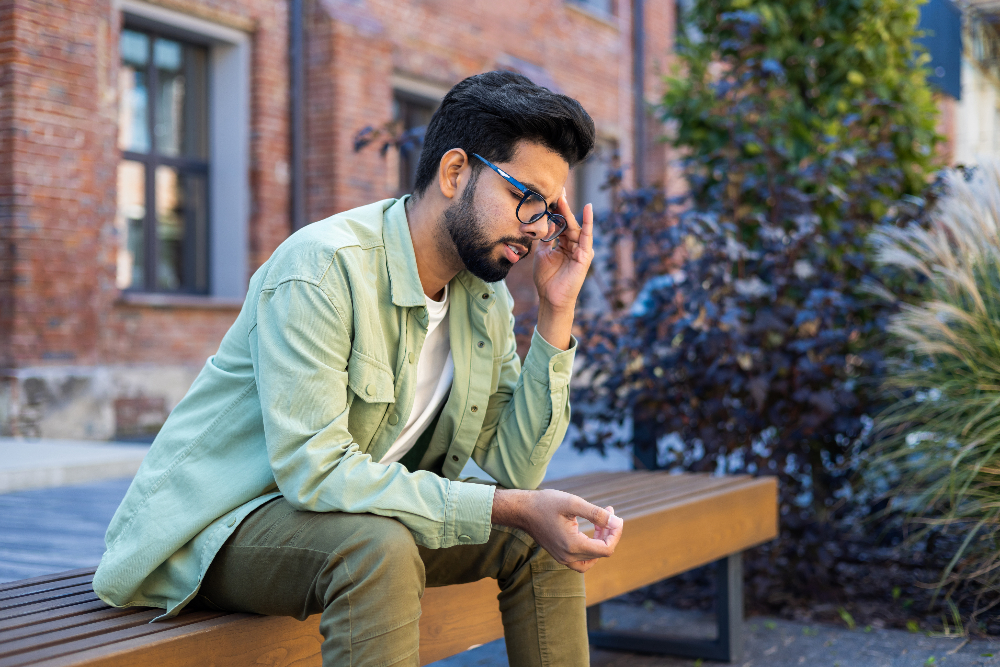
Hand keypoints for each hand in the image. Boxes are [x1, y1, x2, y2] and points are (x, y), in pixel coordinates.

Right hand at [492, 488, 623, 572]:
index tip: (615, 515)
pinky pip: (582, 561)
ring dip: (601, 541)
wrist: (522, 510)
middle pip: (601, 553)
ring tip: (601, 522)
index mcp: (573, 546)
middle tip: (607, 511)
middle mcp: (568, 557)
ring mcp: (563, 559)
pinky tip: (591, 532)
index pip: (607, 549)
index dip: (616, 533)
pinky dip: (591, 549)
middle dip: (609, 532)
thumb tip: (616, 522)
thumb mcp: (572, 503)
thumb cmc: (545, 504)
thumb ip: (595, 513)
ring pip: (593, 558)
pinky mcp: (560, 556)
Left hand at [533, 191, 593, 313]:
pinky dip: (588, 222)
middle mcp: (573, 245)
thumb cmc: (546, 279)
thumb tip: (545, 221)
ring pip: (575, 226)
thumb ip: (545, 238)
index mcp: (563, 244)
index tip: (551, 194)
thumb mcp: (542, 253)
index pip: (560, 223)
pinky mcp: (585, 255)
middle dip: (562, 207)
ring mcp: (580, 250)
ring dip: (569, 212)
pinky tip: (588, 209)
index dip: (556, 210)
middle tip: (557, 190)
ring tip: (563, 197)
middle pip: (568, 222)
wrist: (550, 298)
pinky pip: (586, 236)